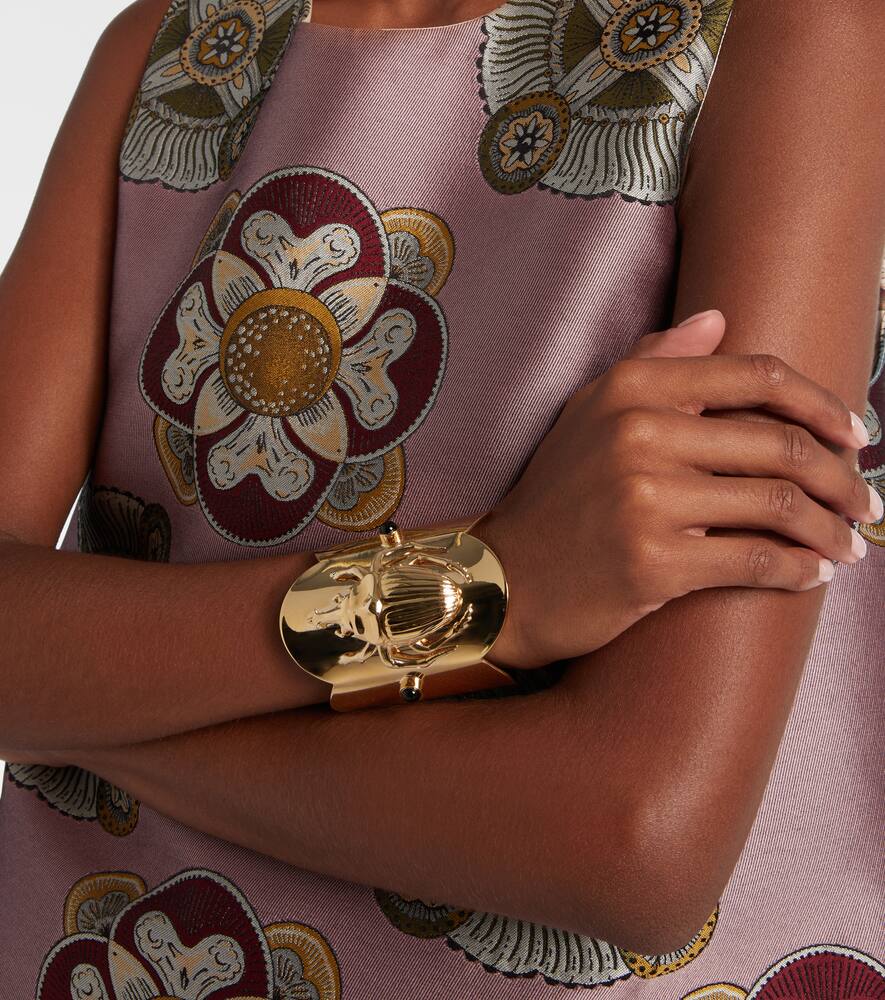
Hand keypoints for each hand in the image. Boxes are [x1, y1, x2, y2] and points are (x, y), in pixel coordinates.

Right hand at [472, 309, 879, 669]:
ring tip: (851, 545)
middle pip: (781, 444)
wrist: (506, 577)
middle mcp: (640, 433)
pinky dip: (799, 570)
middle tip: (867, 501)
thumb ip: (654, 360)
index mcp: (632, 387)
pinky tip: (815, 574)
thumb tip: (719, 320)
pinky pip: (755, 561)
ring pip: (779, 505)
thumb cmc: (557, 497)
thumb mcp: (590, 412)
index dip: (823, 404)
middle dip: (842, 478)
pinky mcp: (654, 563)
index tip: (856, 433)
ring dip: (832, 529)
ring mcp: (646, 499)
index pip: (756, 376)